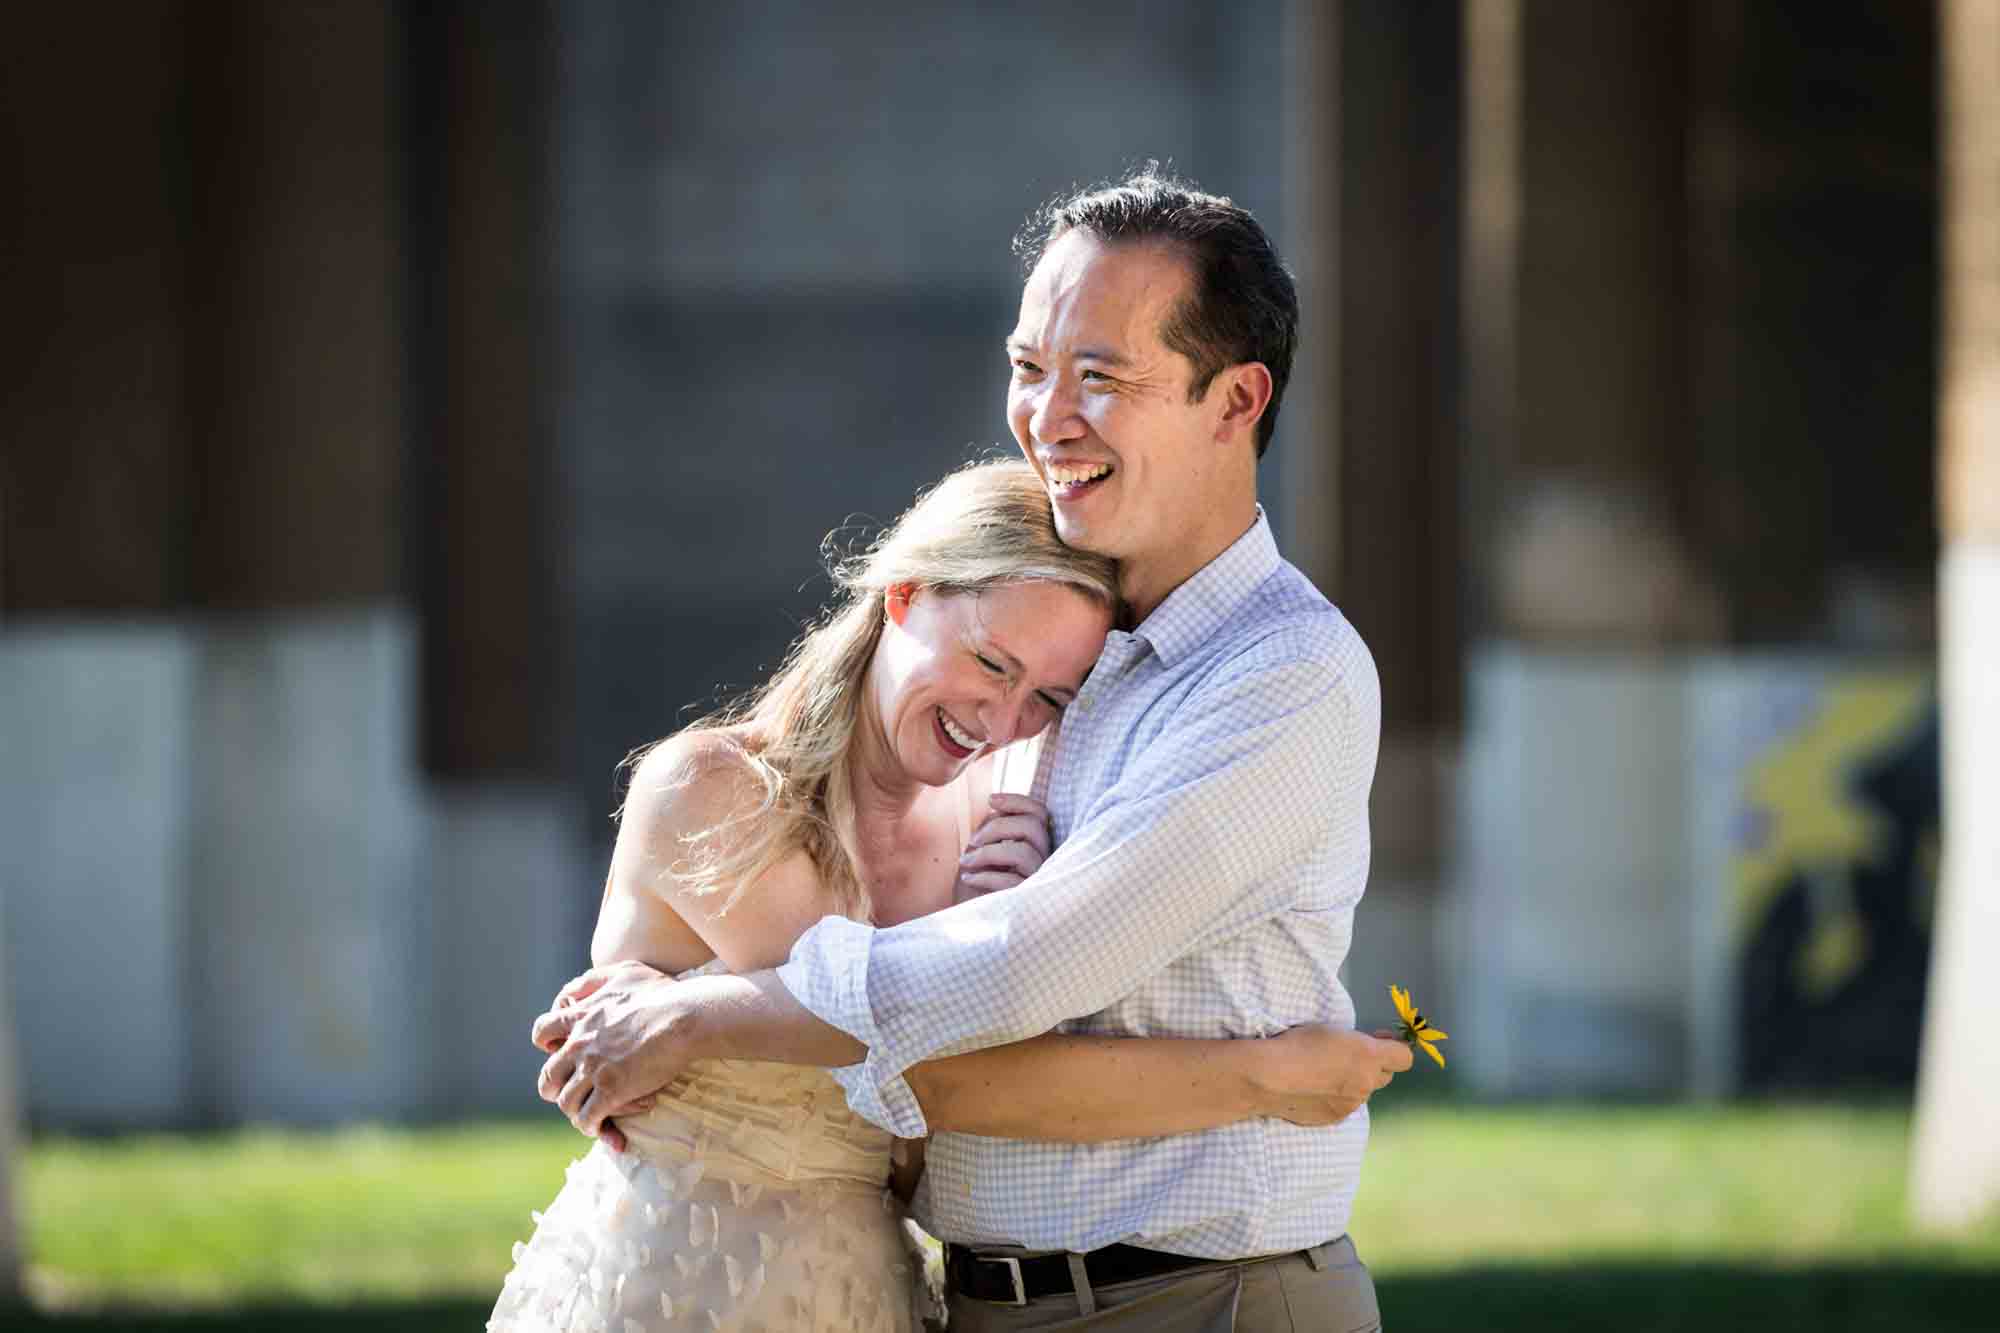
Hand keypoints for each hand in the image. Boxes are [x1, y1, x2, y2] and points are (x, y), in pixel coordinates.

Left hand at [531, 961, 700, 1146]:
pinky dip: (590, 1126)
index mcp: (580, 1017)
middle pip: (548, 1076)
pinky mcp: (611, 1091)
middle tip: (570, 1093)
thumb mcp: (624, 972)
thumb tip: (578, 989)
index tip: (560, 1053)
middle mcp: (579, 1045)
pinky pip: (587, 1118)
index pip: (542, 1033)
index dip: (547, 1047)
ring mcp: (593, 1069)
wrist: (683, 1017)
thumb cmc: (662, 993)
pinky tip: (600, 1126)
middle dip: (555, 1088)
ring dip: (575, 1111)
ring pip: (566, 1102)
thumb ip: (596, 979)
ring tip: (588, 1116)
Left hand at [955, 793, 1052, 901]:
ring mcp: (1038, 882)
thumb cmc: (977, 885)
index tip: (990, 800)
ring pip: (1022, 852)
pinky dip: (984, 876)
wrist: (970, 925)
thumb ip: (994, 830)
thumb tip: (996, 808)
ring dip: (987, 853)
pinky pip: (1010, 881)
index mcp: (1036, 846)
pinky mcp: (1028, 902)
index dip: (1017, 801)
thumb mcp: (983, 851)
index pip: (1040, 814)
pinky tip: (968, 879)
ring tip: (965, 862)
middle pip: (1033, 827)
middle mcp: (1044, 862)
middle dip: (997, 827)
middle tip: (972, 841)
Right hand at [1255, 1026, 1413, 1126]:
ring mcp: (1352, 1104)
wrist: (1270, 1076)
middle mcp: (1366, 1082)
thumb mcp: (1332, 1031)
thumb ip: (1359, 1044)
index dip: (1395, 1048)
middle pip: (1385, 1076)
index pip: (1405, 1058)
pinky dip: (1334, 1098)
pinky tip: (1313, 1089)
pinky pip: (1344, 1105)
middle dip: (1373, 1067)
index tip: (1380, 1040)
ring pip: (1362, 1092)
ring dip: (1352, 1083)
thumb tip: (1371, 1049)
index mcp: (1369, 1056)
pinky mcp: (1335, 1118)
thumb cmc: (1298, 1043)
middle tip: (1350, 1057)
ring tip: (1323, 1074)